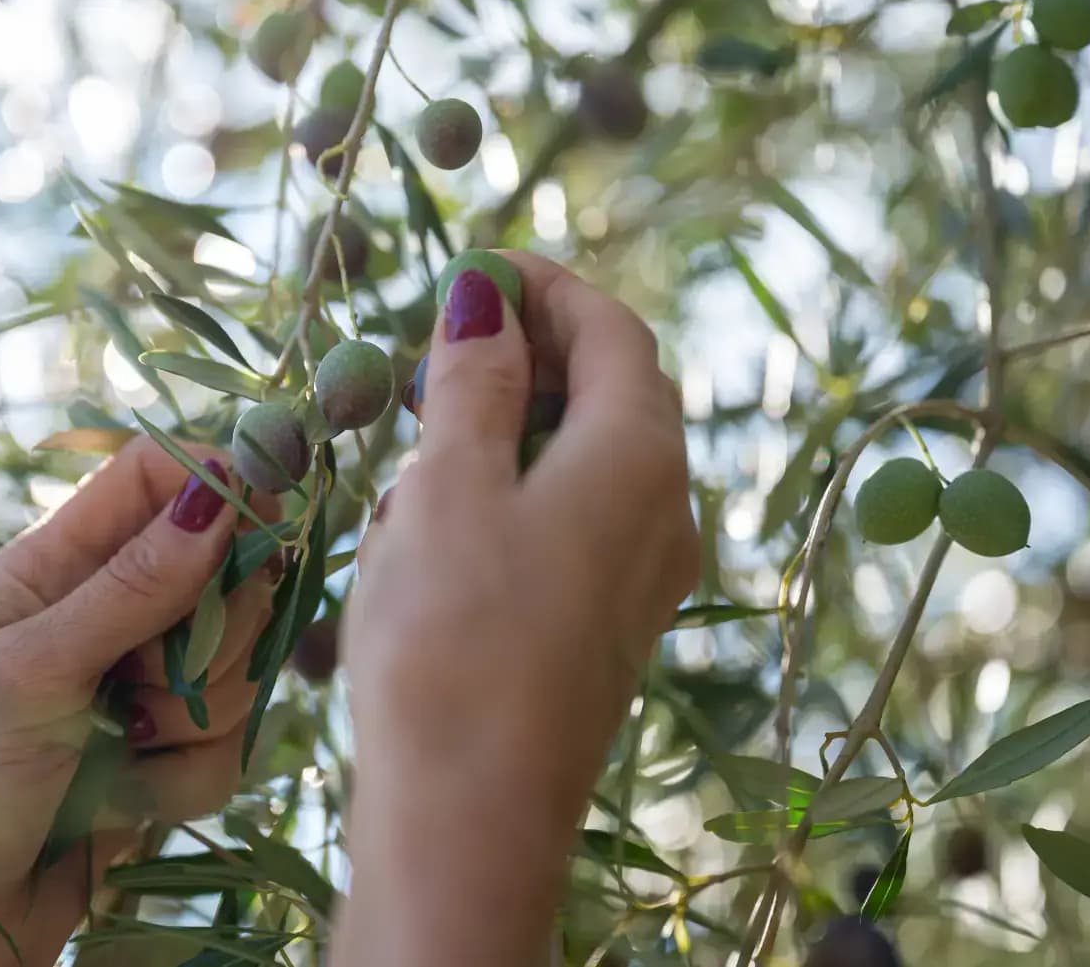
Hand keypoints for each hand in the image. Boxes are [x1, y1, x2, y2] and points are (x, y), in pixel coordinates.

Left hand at [0, 439, 278, 966]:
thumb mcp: (31, 675)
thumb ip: (131, 587)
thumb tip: (217, 496)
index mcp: (54, 568)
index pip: (154, 477)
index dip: (220, 479)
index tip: (274, 508)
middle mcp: (106, 615)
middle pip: (224, 569)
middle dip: (210, 631)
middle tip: (147, 677)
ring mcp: (144, 687)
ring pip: (241, 662)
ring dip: (194, 715)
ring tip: (122, 746)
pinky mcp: (171, 757)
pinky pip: (234, 744)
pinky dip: (186, 778)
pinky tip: (124, 802)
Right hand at [338, 251, 697, 965]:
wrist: (471, 822)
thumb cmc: (452, 639)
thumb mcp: (449, 487)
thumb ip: (474, 381)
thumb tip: (488, 295)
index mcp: (641, 456)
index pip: (615, 330)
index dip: (547, 284)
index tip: (475, 268)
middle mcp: (665, 509)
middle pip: (615, 391)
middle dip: (530, 353)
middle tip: (437, 350)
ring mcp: (644, 576)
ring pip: (588, 461)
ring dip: (515, 428)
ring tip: (423, 441)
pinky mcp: (608, 628)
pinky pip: (574, 525)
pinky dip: (516, 494)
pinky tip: (440, 526)